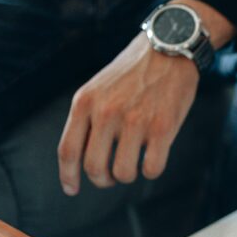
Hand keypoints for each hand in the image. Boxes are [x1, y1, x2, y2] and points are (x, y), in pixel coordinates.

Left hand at [58, 32, 197, 193]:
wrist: (168, 47)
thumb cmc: (133, 72)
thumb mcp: (98, 87)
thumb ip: (88, 117)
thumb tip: (81, 158)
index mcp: (85, 102)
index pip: (68, 150)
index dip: (68, 176)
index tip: (72, 189)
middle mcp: (107, 112)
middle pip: (94, 167)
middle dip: (101, 180)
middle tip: (110, 177)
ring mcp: (136, 121)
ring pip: (123, 173)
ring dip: (127, 176)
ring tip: (133, 165)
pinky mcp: (163, 127)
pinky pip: (152, 169)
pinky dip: (151, 170)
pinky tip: (153, 159)